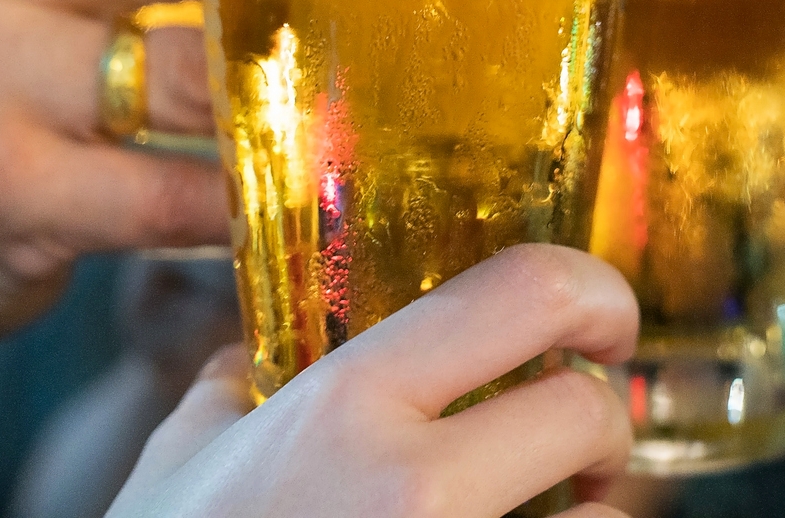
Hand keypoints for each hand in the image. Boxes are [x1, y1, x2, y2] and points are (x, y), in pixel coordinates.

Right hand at [107, 245, 637, 517]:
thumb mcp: (184, 458)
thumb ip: (235, 386)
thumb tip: (260, 348)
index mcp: (345, 405)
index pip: (525, 291)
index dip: (593, 290)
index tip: (598, 320)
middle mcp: (410, 487)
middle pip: (589, 410)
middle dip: (600, 421)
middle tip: (576, 438)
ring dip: (595, 510)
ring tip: (553, 509)